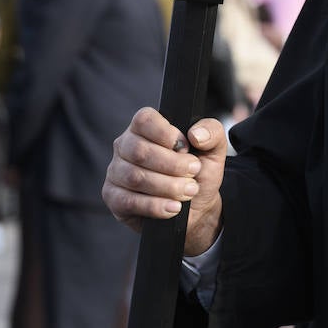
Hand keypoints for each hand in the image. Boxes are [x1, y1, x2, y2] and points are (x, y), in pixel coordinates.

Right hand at [103, 107, 226, 256]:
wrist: (196, 206)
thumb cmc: (199, 172)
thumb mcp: (213, 149)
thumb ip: (211, 131)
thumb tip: (196, 134)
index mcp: (145, 128)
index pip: (144, 120)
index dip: (166, 134)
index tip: (187, 147)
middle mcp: (125, 146)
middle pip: (140, 151)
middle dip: (173, 165)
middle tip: (193, 172)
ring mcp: (116, 172)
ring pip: (135, 177)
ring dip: (168, 186)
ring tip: (188, 191)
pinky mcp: (114, 198)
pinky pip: (129, 201)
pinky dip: (155, 205)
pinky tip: (173, 207)